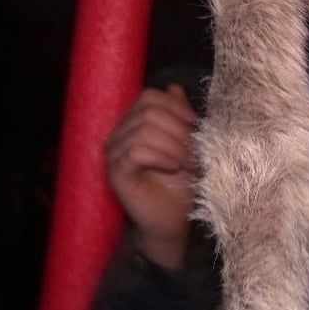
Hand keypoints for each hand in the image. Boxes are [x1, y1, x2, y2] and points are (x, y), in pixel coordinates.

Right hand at [104, 84, 197, 269]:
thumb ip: (180, 118)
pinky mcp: (116, 172)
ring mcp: (114, 152)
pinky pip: (136, 151)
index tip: (194, 126)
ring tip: (185, 163)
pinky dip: (161, 156)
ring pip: (144, 130)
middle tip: (193, 153)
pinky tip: (172, 167)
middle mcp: (119, 134)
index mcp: (134, 124)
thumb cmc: (179, 184)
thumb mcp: (186, 145)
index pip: (149, 97)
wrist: (173, 220)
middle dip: (178, 130)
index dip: (175, 108)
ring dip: (173, 146)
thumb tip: (174, 88)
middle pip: (148, 111)